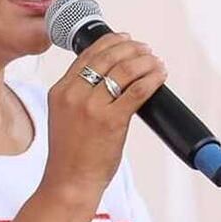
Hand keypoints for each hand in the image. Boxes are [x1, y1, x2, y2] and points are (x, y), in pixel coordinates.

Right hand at [43, 33, 166, 199]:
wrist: (69, 182)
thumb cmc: (71, 154)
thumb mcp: (65, 116)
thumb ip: (79, 94)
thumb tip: (111, 76)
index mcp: (60, 90)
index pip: (88, 54)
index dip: (111, 42)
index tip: (127, 39)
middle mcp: (73, 94)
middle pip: (108, 57)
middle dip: (132, 49)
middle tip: (146, 50)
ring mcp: (92, 107)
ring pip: (125, 69)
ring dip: (145, 61)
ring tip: (156, 62)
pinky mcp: (112, 121)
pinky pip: (137, 90)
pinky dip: (152, 78)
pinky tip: (160, 76)